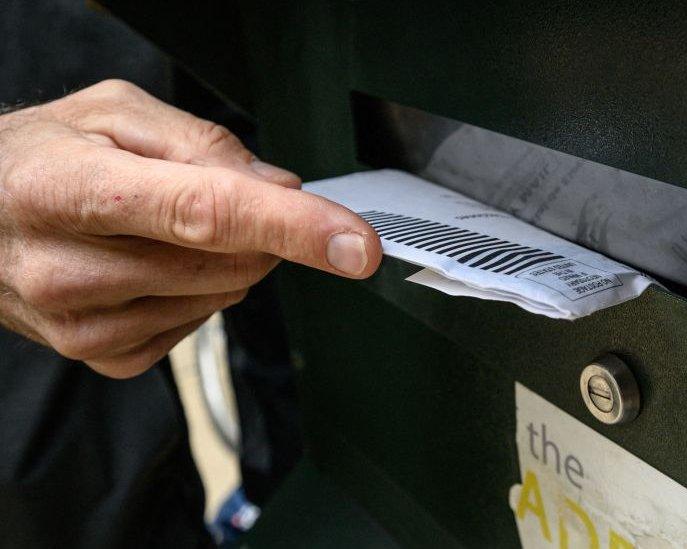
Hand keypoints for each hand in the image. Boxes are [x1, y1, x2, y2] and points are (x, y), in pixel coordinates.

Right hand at [0, 80, 380, 377]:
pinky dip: (200, 292)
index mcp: (70, 190)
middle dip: (255, 227)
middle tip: (214, 197)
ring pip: (224, 295)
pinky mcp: (103, 357)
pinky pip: (199, 326)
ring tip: (161, 227)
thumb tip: (280, 188)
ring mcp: (83, 325)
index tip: (354, 244)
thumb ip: (202, 142)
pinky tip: (152, 266)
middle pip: (227, 260)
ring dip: (226, 259)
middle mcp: (68, 269)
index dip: (294, 229)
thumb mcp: (111, 113)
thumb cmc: (39, 159)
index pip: (206, 213)